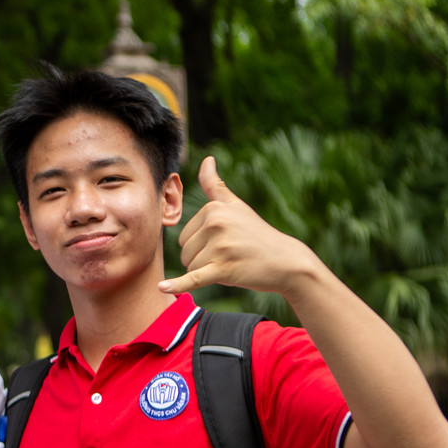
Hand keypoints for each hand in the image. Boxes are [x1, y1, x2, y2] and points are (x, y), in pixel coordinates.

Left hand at [158, 156, 315, 297]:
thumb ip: (215, 186)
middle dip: (202, 259)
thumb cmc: (257, 234)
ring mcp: (220, 247)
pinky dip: (178, 285)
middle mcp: (216, 224)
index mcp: (214, 209)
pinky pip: (194, 278)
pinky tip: (162, 288)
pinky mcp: (223, 269)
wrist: (285, 261)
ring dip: (207, 272)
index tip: (224, 243)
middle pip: (185, 252)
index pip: (184, 236)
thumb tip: (207, 160)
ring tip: (231, 264)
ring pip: (191, 267)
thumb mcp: (236, 206)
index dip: (200, 245)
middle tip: (229, 256)